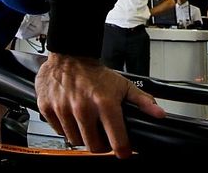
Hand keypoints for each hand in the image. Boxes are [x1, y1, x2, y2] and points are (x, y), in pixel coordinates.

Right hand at [35, 53, 164, 157]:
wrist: (70, 55)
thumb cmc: (96, 73)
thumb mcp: (123, 85)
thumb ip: (142, 102)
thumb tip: (159, 114)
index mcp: (105, 103)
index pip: (116, 140)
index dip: (122, 149)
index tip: (123, 151)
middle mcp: (84, 108)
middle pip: (94, 146)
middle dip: (101, 145)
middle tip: (103, 136)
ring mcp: (64, 110)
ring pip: (75, 141)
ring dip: (83, 137)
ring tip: (87, 124)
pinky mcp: (48, 109)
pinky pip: (59, 132)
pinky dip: (66, 129)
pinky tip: (72, 118)